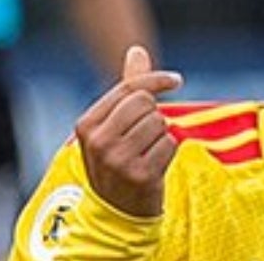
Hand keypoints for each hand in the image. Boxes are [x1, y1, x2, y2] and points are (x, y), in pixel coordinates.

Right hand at [76, 45, 183, 218]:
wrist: (116, 213)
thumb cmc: (117, 160)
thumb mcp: (113, 125)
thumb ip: (127, 88)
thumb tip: (137, 49)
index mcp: (87, 124)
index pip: (129, 88)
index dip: (156, 81)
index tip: (176, 80)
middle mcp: (99, 141)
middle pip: (145, 103)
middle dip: (154, 115)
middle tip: (146, 137)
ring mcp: (118, 160)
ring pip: (160, 123)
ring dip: (161, 136)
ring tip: (147, 153)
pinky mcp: (141, 176)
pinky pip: (170, 144)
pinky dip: (168, 152)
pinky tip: (154, 167)